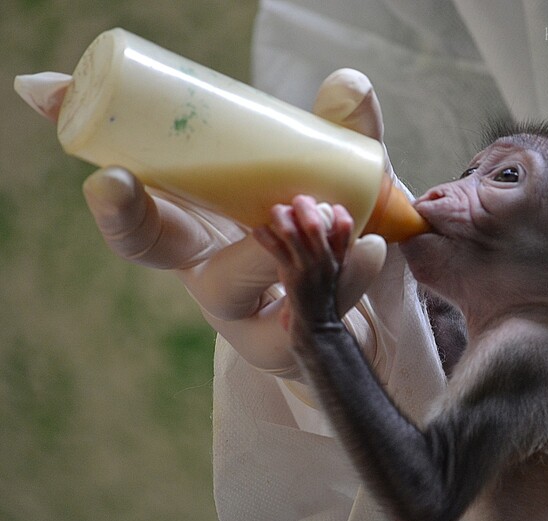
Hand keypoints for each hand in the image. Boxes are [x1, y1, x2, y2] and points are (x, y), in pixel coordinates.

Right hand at [81, 69, 390, 377]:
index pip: (140, 236)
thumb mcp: (301, 168)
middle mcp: (218, 286)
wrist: (339, 283)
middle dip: (253, 257)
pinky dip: (349, 279)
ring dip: (308, 267)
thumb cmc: (299, 212)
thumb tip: (350, 83)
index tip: (112, 179)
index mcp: (191, 240)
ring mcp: (260, 326)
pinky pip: (322, 321)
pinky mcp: (302, 344)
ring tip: (336, 221)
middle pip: (215, 286)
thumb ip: (327, 128)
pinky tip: (370, 247)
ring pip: (274, 318)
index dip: (120, 213)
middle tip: (282, 216)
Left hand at [253, 196, 354, 335]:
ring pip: (293, 235)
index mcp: (339, 258)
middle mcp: (326, 261)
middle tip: (298, 199)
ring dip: (282, 218)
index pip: (345, 230)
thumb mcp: (334, 272)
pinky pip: (276, 251)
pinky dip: (266, 238)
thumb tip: (325, 228)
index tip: (332, 207)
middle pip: (316, 226)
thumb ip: (333, 252)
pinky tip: (258, 230)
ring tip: (276, 210)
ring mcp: (308, 269)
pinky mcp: (292, 277)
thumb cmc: (321, 294)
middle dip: (305, 208)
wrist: (317, 325)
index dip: (339, 215)